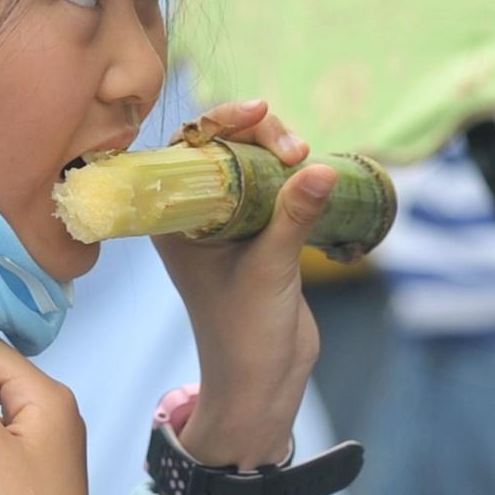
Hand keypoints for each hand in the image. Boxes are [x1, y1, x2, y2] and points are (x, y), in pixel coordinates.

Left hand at [147, 97, 328, 466]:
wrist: (262, 382)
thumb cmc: (245, 332)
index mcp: (173, 219)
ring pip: (251, 163)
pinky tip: (316, 174)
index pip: (188, 147)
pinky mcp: (259, 234)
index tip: (259, 112)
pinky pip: (273, 186)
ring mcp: (228, 224)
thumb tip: (321, 169)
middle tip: (297, 149)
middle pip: (223, 147)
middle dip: (259, 134)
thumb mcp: (270, 270)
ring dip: (280, 152)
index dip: (221, 120)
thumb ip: (293, 216)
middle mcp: (195, 215)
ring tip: (309, 161)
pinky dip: (294, 175)